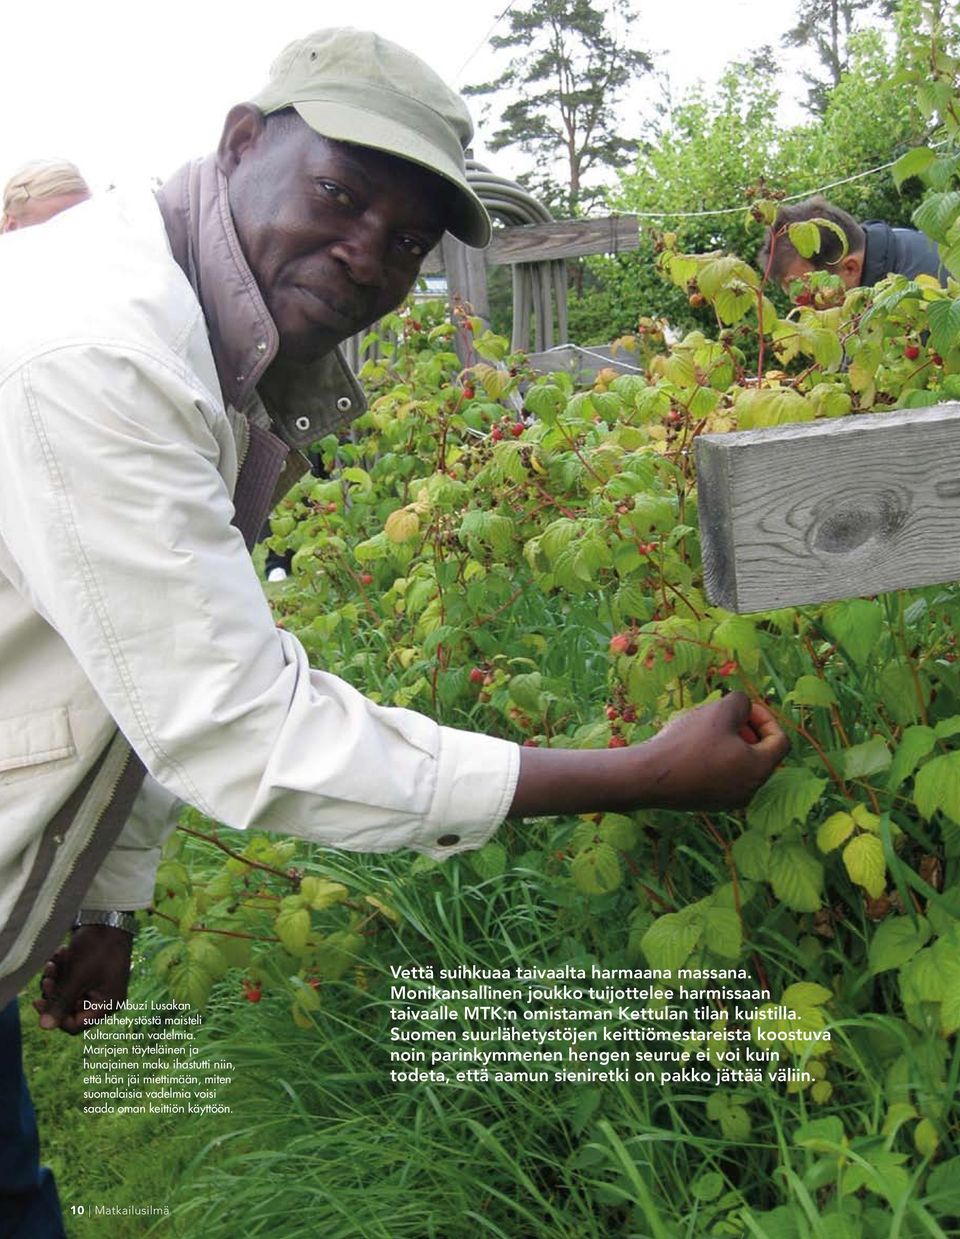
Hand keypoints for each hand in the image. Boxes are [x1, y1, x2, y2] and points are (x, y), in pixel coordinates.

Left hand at [33, 924, 132, 1034]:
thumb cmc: (98, 948)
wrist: (108, 916)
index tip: (39, 1000)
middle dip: (56, 991)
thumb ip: (61, 1003)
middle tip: (47, 976)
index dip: (56, 1016)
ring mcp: (99, 986)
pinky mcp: (93, 974)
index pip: (76, 1024)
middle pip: (70, 1008)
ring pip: (68, 992)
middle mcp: (105, 998)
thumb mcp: (77, 977)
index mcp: (107, 1004)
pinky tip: (60, 954)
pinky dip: (63, 970)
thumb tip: (45, 1027)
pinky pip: (72, 980)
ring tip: (54, 961)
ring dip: (58, 978)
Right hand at [508, 691, 788, 817]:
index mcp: (758, 770)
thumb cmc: (688, 742)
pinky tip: (690, 747)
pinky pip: (722, 776)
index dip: (765, 717)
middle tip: (723, 716)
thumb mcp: (719, 711)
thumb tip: (743, 706)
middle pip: (760, 754)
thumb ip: (741, 702)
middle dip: (746, 730)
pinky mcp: (707, 803)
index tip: (742, 708)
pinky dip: (715, 759)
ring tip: (705, 729)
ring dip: (729, 743)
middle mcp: (749, 791)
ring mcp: (727, 801)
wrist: (648, 777)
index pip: (780, 742)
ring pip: (739, 765)